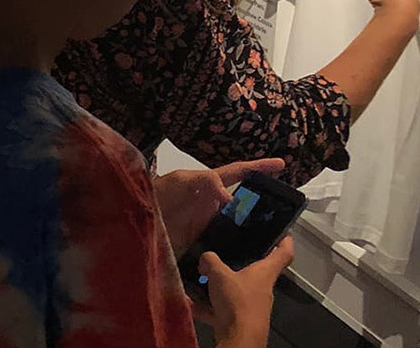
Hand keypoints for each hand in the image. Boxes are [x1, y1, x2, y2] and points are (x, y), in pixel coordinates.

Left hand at [155, 158, 285, 253]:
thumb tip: (230, 197)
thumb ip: (204, 182)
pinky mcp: (202, 241)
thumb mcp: (179, 181)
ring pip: (237, 224)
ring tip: (272, 236)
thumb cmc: (156, 195)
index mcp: (208, 184)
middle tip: (283, 212)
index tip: (280, 164)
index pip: (238, 172)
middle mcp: (212, 204)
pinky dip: (237, 247)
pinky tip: (247, 255)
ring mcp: (207, 223)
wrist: (135, 221)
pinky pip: (224, 243)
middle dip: (263, 205)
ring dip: (252, 229)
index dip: (258, 167)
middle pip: (243, 202)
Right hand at [200, 238, 293, 347]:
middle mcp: (263, 288)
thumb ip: (210, 261)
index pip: (284, 253)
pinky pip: (224, 307)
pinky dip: (209, 305)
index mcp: (265, 273)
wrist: (239, 339)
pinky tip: (192, 302)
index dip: (284, 240)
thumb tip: (205, 258)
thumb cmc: (237, 302)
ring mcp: (252, 305)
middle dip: (241, 262)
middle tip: (225, 251)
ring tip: (200, 277)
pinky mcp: (241, 319)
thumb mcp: (219, 275)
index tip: (281, 231)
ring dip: (220, 285)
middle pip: (257, 270)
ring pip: (237, 289)